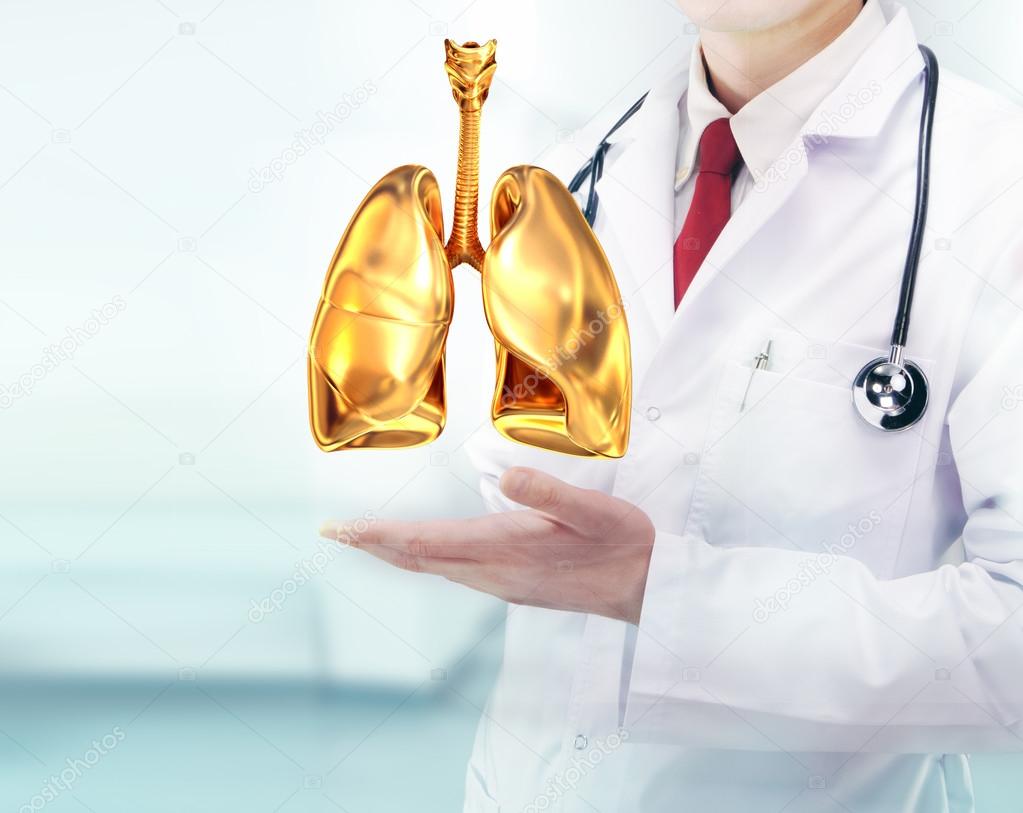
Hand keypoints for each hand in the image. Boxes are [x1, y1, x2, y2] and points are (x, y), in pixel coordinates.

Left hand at [320, 467, 655, 623]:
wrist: (648, 588)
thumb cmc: (624, 546)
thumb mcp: (595, 510)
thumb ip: (550, 493)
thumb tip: (506, 478)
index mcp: (507, 548)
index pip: (426, 543)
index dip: (380, 535)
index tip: (343, 530)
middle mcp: (495, 572)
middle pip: (420, 559)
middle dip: (375, 544)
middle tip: (335, 532)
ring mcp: (503, 583)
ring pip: (434, 568)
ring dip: (397, 552)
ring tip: (366, 537)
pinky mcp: (514, 586)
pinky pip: (454, 572)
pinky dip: (425, 559)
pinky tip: (423, 552)